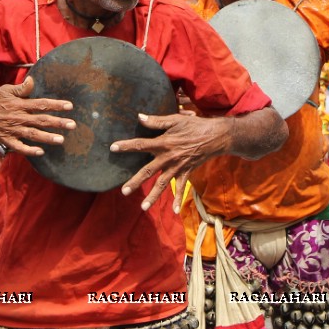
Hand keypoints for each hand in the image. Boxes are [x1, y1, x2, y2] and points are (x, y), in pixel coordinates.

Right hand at [0, 77, 74, 157]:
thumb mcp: (5, 90)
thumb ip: (21, 88)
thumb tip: (32, 81)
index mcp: (20, 104)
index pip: (41, 104)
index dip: (56, 105)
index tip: (69, 106)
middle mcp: (18, 117)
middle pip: (41, 120)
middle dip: (58, 123)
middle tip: (72, 125)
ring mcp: (12, 130)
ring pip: (33, 134)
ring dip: (47, 137)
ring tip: (61, 140)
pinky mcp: (6, 140)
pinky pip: (19, 147)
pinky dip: (29, 150)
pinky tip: (40, 152)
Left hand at [111, 113, 229, 212]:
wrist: (216, 136)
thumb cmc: (195, 125)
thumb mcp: (175, 119)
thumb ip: (157, 121)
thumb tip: (139, 117)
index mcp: (164, 143)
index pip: (141, 145)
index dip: (126, 146)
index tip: (113, 148)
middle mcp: (168, 157)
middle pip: (148, 171)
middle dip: (135, 181)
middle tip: (124, 191)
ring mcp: (177, 167)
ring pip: (162, 184)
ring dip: (152, 196)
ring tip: (143, 207)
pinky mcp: (186, 172)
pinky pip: (181, 188)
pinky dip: (179, 199)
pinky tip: (175, 211)